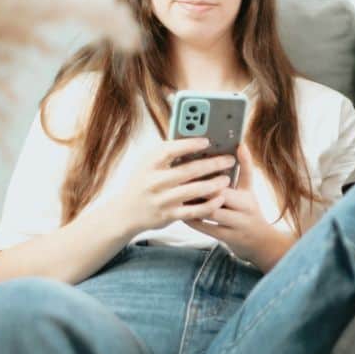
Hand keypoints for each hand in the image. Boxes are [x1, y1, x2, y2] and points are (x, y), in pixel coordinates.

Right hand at [104, 137, 235, 239]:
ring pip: (194, 191)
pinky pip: (194, 211)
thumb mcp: (147, 164)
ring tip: (227, 179)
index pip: (170, 149)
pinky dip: (210, 204)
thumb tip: (195, 138)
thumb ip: (167, 153)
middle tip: (229, 160)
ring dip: (214, 184)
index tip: (207, 141)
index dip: (190, 144)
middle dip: (212, 164)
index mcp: (149, 164)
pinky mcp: (169, 215)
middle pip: (189, 170)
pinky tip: (220, 198)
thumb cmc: (143, 182)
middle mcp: (154, 181)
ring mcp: (162, 200)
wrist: (125, 212)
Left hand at [185, 145, 292, 270]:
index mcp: (246, 197)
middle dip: (201, 188)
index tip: (195, 165)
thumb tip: (240, 144)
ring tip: (179, 193)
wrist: (260, 242)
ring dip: (194, 203)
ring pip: (211, 213)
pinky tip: (180, 210)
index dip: (211, 176)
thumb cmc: (250, 210)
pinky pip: (205, 228)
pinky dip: (192, 218)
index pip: (228, 184)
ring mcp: (233, 226)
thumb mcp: (249, 189)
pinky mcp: (224, 238)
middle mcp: (242, 212)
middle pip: (219, 197)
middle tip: (181, 178)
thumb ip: (245, 167)